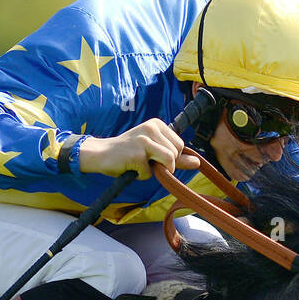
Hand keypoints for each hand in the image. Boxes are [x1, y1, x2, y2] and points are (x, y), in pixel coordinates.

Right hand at [78, 119, 200, 177]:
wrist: (100, 154)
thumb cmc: (128, 153)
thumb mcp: (153, 152)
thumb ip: (176, 157)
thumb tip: (198, 163)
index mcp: (157, 124)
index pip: (180, 145)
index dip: (171, 157)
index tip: (155, 157)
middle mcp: (151, 128)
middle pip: (176, 153)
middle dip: (164, 164)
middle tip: (146, 161)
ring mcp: (144, 140)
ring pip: (169, 161)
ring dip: (156, 170)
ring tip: (141, 165)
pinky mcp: (137, 154)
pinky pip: (150, 172)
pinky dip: (142, 175)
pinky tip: (130, 168)